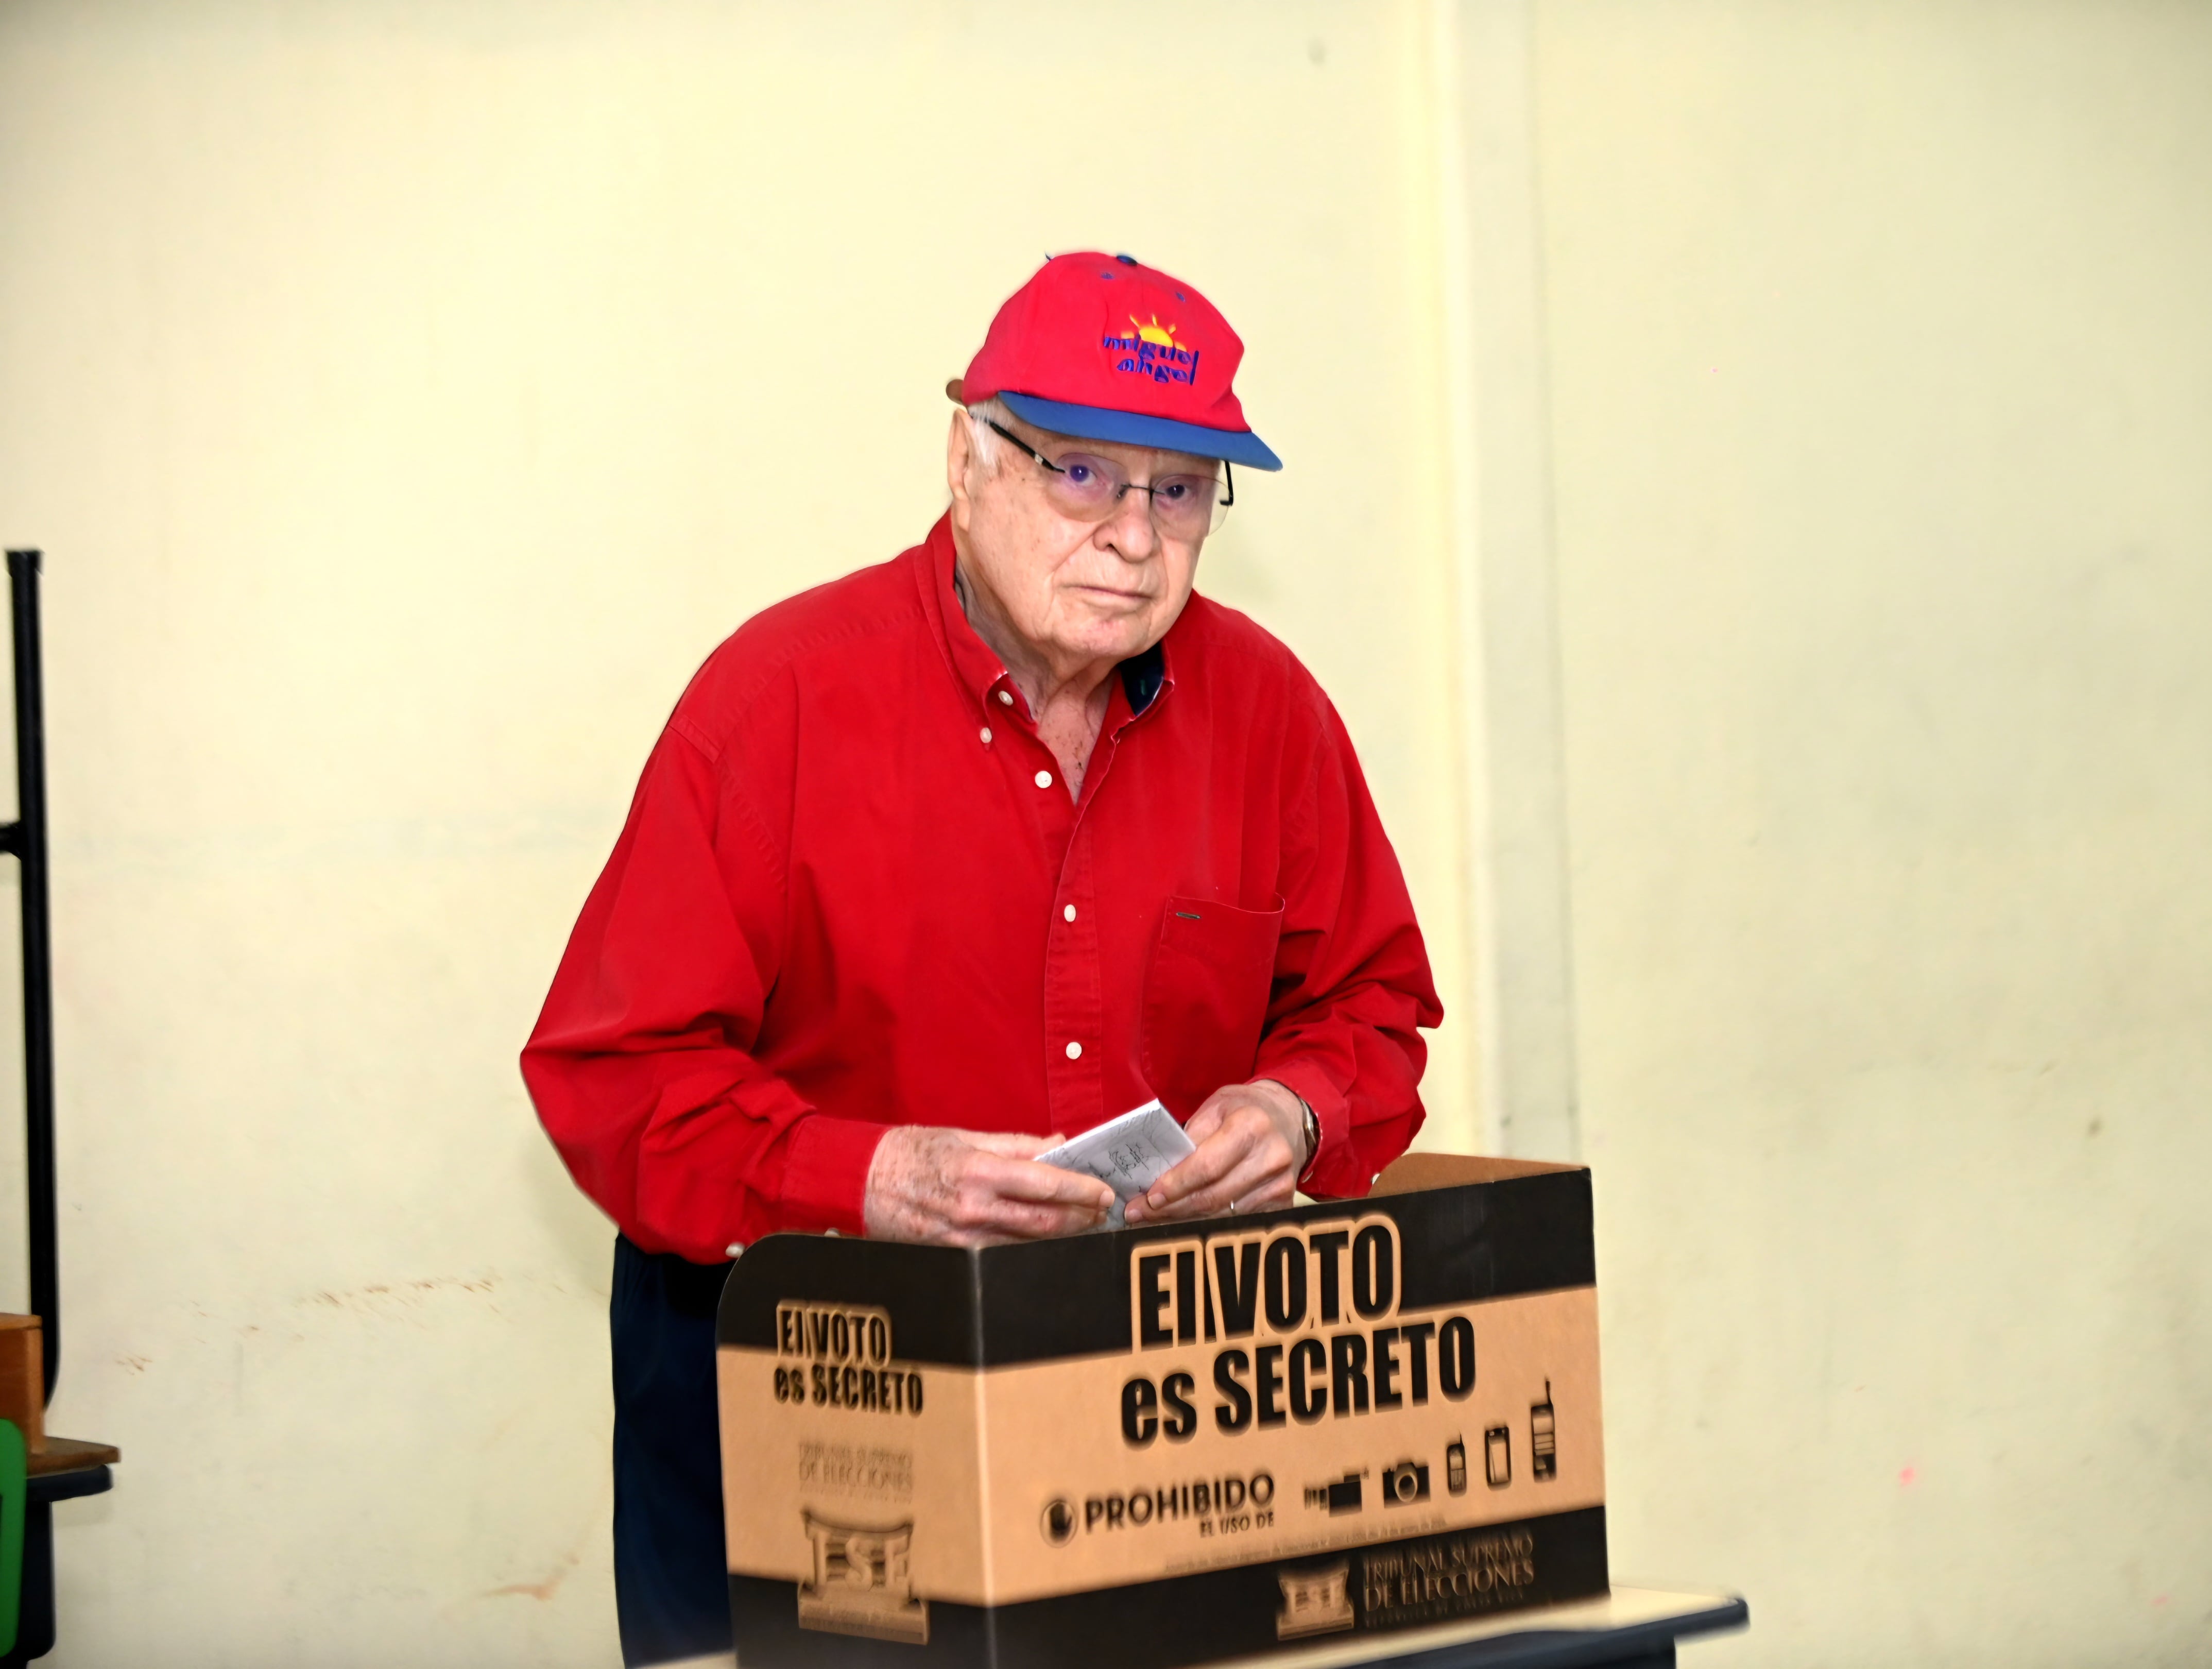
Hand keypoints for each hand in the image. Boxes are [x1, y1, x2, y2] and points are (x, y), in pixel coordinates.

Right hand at [862, 1127, 1115, 1246]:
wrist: (859, 1181)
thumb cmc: (910, 1153)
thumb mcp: (963, 1137)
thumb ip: (1015, 1145)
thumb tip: (1055, 1146)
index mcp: (978, 1172)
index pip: (1044, 1184)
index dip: (1079, 1190)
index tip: (1102, 1191)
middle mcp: (973, 1209)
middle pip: (1044, 1222)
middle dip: (1079, 1218)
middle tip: (1100, 1212)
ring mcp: (963, 1238)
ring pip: (1027, 1244)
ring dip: (1060, 1236)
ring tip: (1081, 1225)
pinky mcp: (953, 1255)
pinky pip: (1002, 1254)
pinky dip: (1028, 1247)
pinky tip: (1043, 1240)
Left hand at [1121, 1081, 1308, 1225]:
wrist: (1287, 1117)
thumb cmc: (1243, 1109)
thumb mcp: (1214, 1107)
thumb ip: (1189, 1138)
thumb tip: (1157, 1174)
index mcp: (1251, 1125)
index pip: (1207, 1166)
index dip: (1176, 1185)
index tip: (1149, 1198)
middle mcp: (1271, 1156)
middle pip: (1213, 1196)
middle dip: (1172, 1208)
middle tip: (1141, 1213)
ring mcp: (1281, 1183)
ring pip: (1224, 1214)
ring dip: (1186, 1220)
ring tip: (1157, 1218)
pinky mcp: (1283, 1201)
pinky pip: (1239, 1220)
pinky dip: (1209, 1222)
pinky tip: (1187, 1220)